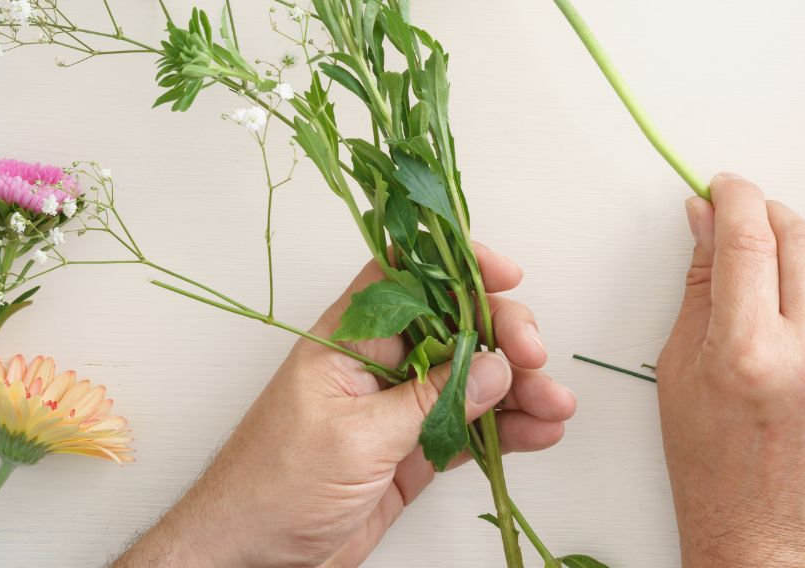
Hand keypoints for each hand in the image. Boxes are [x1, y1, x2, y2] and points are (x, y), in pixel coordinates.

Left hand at [114, 246, 576, 567]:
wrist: (248, 557)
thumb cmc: (271, 489)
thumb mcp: (357, 438)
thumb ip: (431, 401)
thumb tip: (494, 368)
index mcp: (349, 340)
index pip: (408, 277)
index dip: (456, 265)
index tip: (504, 274)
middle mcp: (377, 366)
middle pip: (454, 327)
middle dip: (503, 335)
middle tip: (535, 357)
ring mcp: (398, 409)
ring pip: (471, 380)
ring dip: (518, 389)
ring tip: (555, 405)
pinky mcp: (411, 452)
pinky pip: (469, 427)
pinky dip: (506, 429)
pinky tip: (538, 430)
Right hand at [657, 174, 804, 567]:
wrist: (768, 538)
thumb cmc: (713, 464)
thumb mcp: (681, 369)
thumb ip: (701, 284)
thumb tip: (707, 215)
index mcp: (746, 353)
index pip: (749, 237)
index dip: (737, 196)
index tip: (729, 188)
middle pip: (804, 239)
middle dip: (773, 219)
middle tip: (756, 228)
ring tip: (796, 280)